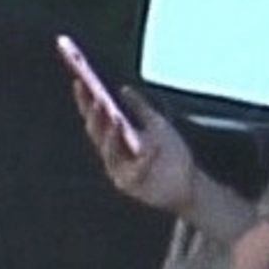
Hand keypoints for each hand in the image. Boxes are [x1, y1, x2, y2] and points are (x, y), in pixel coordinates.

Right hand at [73, 78, 196, 217]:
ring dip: (111, 136)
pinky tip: (148, 148)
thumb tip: (123, 89)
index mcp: (114, 140)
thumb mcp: (157, 125)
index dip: (84, 101)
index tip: (79, 82)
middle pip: (96, 135)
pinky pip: (135, 171)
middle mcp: (112, 156)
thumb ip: (140, 108)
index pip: (95, 118)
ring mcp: (120, 172)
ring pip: (110, 153)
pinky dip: (142, 159)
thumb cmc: (172, 155)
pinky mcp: (133, 187)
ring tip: (115, 119)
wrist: (189, 184)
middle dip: (95, 117)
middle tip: (96, 100)